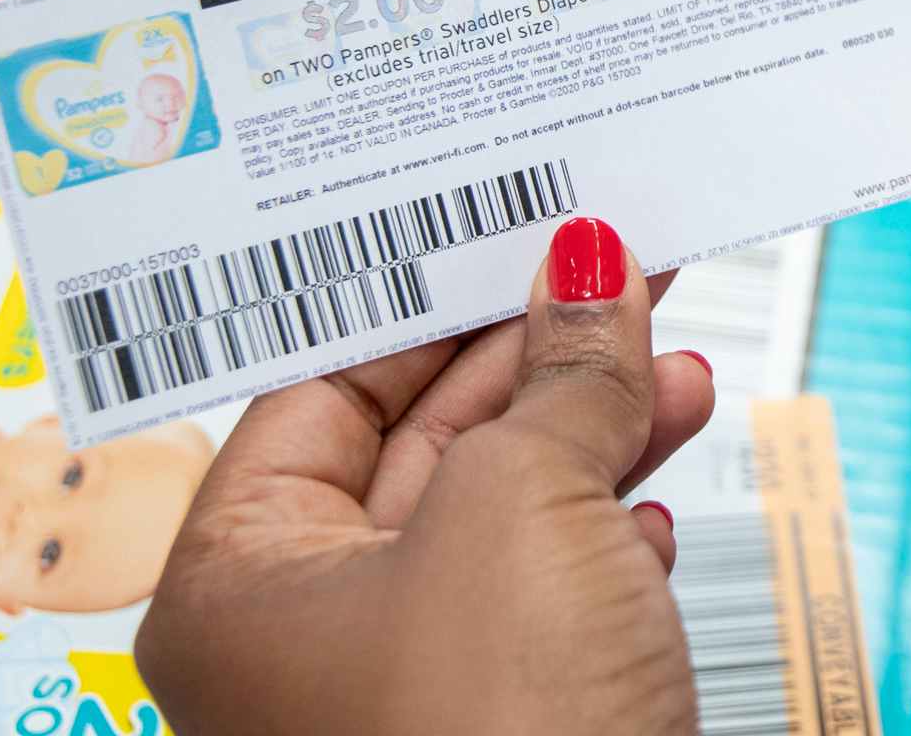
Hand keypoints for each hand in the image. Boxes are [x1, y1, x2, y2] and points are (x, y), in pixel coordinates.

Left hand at [134, 218, 715, 733]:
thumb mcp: (521, 509)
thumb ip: (558, 380)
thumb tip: (590, 271)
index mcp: (241, 581)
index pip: (323, 386)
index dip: (429, 296)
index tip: (515, 225)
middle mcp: (307, 639)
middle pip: (421, 444)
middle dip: (535, 357)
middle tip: (617, 266)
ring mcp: (410, 691)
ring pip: (501, 521)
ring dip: (594, 436)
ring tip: (670, 364)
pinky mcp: (509, 727)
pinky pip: (551, 602)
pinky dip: (609, 541)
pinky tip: (657, 506)